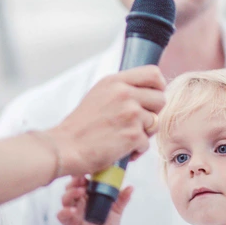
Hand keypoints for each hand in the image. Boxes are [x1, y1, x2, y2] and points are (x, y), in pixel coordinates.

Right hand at [43, 66, 165, 176]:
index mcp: (115, 81)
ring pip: (155, 123)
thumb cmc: (81, 125)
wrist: (65, 147)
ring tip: (123, 137)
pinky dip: (135, 150)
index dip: (158, 87)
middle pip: (160, 99)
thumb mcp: (99, 94)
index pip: (154, 74)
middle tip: (136, 123)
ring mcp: (130, 113)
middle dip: (152, 113)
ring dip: (142, 134)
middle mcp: (124, 93)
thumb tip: (148, 91)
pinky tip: (119, 149)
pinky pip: (146, 144)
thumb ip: (122, 89)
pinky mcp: (132, 134)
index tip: (151, 99)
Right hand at [57, 176, 131, 224]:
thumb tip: (131, 188)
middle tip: (82, 180)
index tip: (88, 170)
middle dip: (75, 181)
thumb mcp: (117, 209)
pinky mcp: (70, 222)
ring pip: (65, 198)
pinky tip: (73, 210)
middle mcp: (79, 200)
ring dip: (71, 193)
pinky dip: (65, 211)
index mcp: (88, 194)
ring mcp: (73, 210)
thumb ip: (123, 198)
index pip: (82, 179)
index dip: (82, 173)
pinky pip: (62, 215)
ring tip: (80, 192)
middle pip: (71, 186)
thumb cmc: (108, 223)